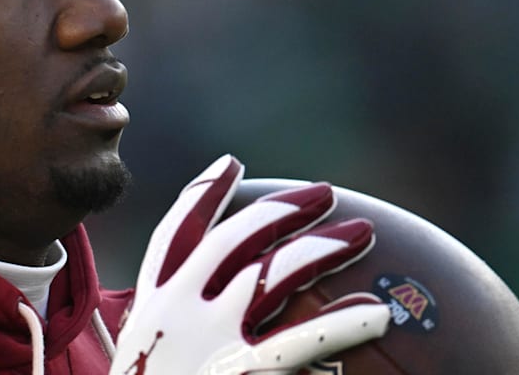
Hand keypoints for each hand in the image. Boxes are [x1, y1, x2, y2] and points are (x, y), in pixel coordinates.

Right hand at [110, 155, 389, 374]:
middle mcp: (175, 311)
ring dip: (322, 247)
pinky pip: (302, 342)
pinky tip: (377, 315)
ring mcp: (205, 339)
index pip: (176, 234)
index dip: (204, 194)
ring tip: (363, 233)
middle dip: (280, 208)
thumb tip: (191, 311)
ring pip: (272, 273)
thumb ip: (162, 330)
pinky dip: (343, 326)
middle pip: (232, 239)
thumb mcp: (141, 360)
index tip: (230, 163)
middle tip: (322, 192)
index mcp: (149, 306)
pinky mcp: (235, 372)